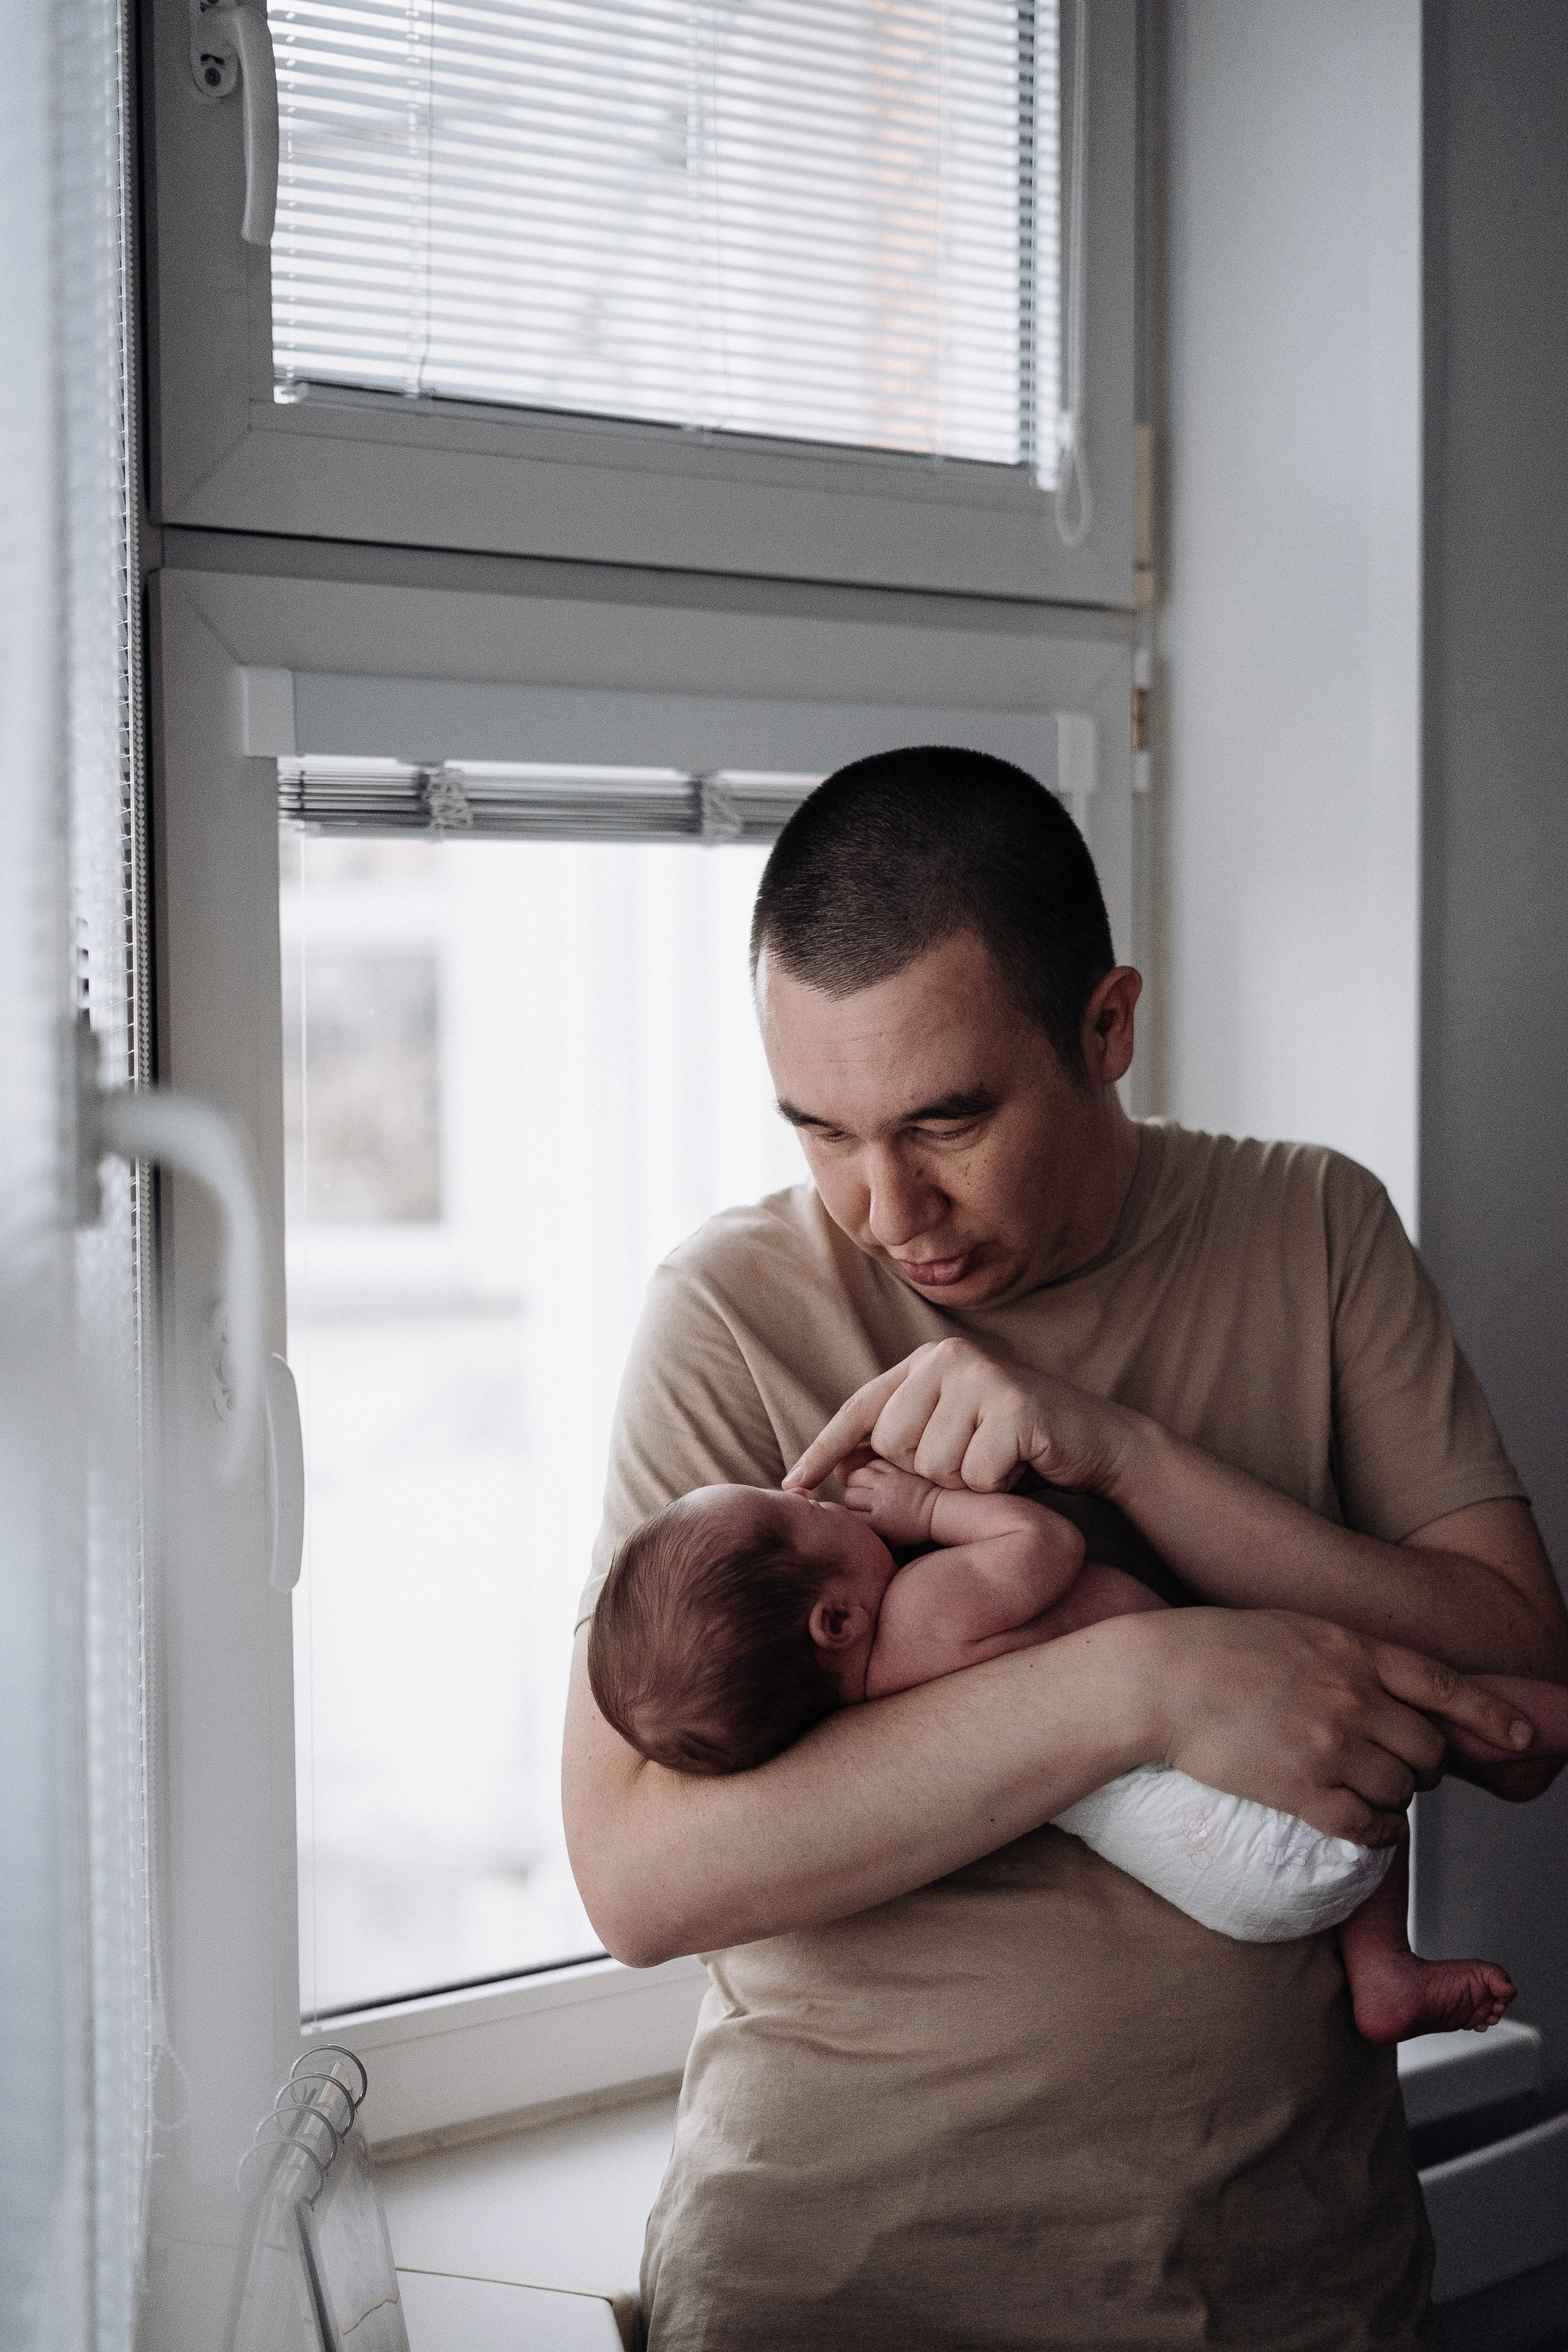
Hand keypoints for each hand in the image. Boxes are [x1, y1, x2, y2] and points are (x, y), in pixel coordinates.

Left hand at [786, 1337, 1128, 1497]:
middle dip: (927, 1473)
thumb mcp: (949, 1441)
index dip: (823, 1449)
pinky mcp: (1013, 1405)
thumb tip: (837, 1472)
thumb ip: (901, 1445)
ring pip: (932, 1464)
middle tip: (971, 1462)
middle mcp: (947, 1359)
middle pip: (893, 1445)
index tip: (792, 1485)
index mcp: (925, 1363)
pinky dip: (996, 1486)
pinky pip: (974, 1474)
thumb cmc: (1014, 1450)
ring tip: (997, 1462)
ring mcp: (982, 1377)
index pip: (860, 1408)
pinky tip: (1019, 1465)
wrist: (1095, 1443)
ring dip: (964, 1483)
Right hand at [843, 1459, 941, 1546]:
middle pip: (849, 1496)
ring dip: (858, 1482)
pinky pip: (873, 1464)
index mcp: (878, 1522)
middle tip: (862, 1503)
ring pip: (856, 1476)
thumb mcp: (890, 1539)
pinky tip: (877, 1477)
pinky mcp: (895, 1470)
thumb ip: (868, 1530)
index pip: (848, 1515)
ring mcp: (888, 1483)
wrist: (937, 1511)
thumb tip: (850, 1522)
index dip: (851, 1516)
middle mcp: (880, 1501)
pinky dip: (871, 1469)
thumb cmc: (913, 1530)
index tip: (858, 1517)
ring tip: (866, 1488)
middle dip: (852, 1500)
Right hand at [1140, 1608, 1537, 1844]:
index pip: (1445, 1685)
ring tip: (1366, 1791)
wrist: (1154, 1679)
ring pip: (1403, 1790)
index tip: (1524, 1739)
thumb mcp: (1294, 1629)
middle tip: (1399, 1767)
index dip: (1492, 1715)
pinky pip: (1370, 1826)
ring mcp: (1329, 1743)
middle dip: (1425, 1765)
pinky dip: (1380, 1834)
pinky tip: (1367, 1827)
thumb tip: (1388, 1691)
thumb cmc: (1212, 1649)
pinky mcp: (1302, 1789)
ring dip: (1396, 1799)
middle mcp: (1351, 1695)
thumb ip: (1347, 1657)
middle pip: (1429, 1748)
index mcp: (1352, 1649)